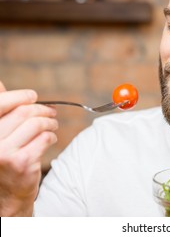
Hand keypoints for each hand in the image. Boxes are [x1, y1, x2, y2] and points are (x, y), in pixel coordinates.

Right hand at [0, 81, 57, 215]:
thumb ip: (0, 111)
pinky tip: (50, 139)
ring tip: (53, 125)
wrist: (6, 195)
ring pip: (37, 124)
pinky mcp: (22, 162)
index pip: (2, 103)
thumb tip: (0, 84)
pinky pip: (45, 138)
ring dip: (51, 122)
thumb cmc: (3, 158)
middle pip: (24, 112)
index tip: (33, 96)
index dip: (21, 96)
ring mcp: (4, 152)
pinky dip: (51, 136)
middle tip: (51, 112)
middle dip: (42, 109)